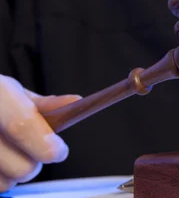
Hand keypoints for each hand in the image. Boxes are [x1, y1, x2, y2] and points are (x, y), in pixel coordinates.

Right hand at [0, 75, 80, 191]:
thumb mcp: (7, 91)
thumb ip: (40, 104)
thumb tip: (75, 102)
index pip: (21, 126)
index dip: (46, 144)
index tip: (59, 151)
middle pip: (20, 167)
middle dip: (32, 163)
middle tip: (29, 151)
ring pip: (4, 184)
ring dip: (10, 176)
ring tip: (3, 156)